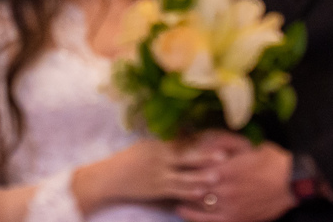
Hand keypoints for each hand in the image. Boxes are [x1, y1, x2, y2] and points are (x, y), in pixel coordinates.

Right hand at [74, 139, 206, 208]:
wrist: (110, 177)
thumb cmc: (128, 160)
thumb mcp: (146, 147)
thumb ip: (165, 145)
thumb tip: (184, 139)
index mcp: (159, 145)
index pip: (183, 142)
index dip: (201, 142)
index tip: (218, 140)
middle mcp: (160, 159)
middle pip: (187, 157)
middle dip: (206, 157)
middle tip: (223, 156)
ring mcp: (159, 175)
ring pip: (184, 176)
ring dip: (201, 176)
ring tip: (216, 176)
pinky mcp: (156, 190)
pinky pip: (175, 191)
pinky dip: (188, 192)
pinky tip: (200, 193)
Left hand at [175, 133, 296, 221]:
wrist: (290, 183)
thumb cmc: (271, 161)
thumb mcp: (247, 145)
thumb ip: (225, 143)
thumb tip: (205, 138)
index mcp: (225, 167)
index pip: (195, 168)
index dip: (182, 166)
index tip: (172, 162)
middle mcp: (224, 188)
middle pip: (193, 187)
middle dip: (180, 182)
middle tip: (168, 178)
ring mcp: (229, 206)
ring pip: (199, 204)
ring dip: (184, 198)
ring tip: (172, 193)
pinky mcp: (236, 219)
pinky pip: (209, 221)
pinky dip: (194, 217)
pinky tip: (183, 212)